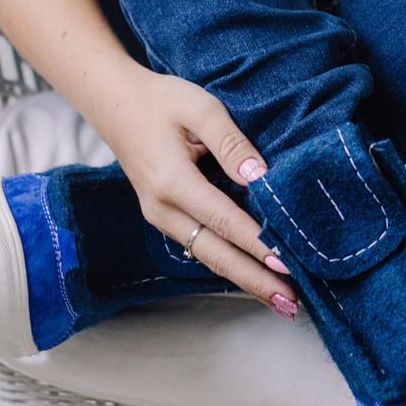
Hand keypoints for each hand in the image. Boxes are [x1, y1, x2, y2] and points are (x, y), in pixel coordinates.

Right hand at [93, 60, 299, 319]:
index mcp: (172, 181)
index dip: (257, 245)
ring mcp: (161, 217)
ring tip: (279, 298)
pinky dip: (230, 262)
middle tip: (291, 304)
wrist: (114, 103)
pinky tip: (253, 272)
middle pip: (215, 254)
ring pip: (208, 256)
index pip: (224, 220)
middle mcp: (163, 208)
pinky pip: (201, 246)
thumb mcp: (200, 108)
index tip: (288, 265)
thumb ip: (232, 143)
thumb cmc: (159, 100)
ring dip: (244, 278)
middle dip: (254, 280)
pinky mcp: (165, 217)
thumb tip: (260, 177)